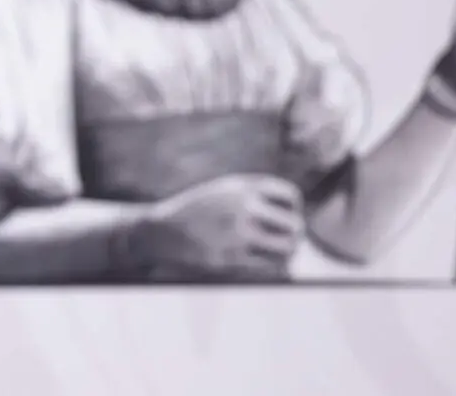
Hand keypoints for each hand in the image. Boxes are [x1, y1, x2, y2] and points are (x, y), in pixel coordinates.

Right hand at [134, 174, 304, 277]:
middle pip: (294, 224)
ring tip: (279, 257)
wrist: (160, 232)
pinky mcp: (230, 258)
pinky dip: (274, 269)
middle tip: (285, 242)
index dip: (293, 210)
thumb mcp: (223, 192)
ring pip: (286, 248)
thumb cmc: (196, 213)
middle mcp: (242, 206)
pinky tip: (267, 268)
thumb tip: (294, 217)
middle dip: (293, 235)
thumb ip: (254, 197)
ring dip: (286, 255)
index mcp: (241, 186)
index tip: (285, 218)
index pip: (290, 196)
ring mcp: (237, 232)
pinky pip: (269, 267)